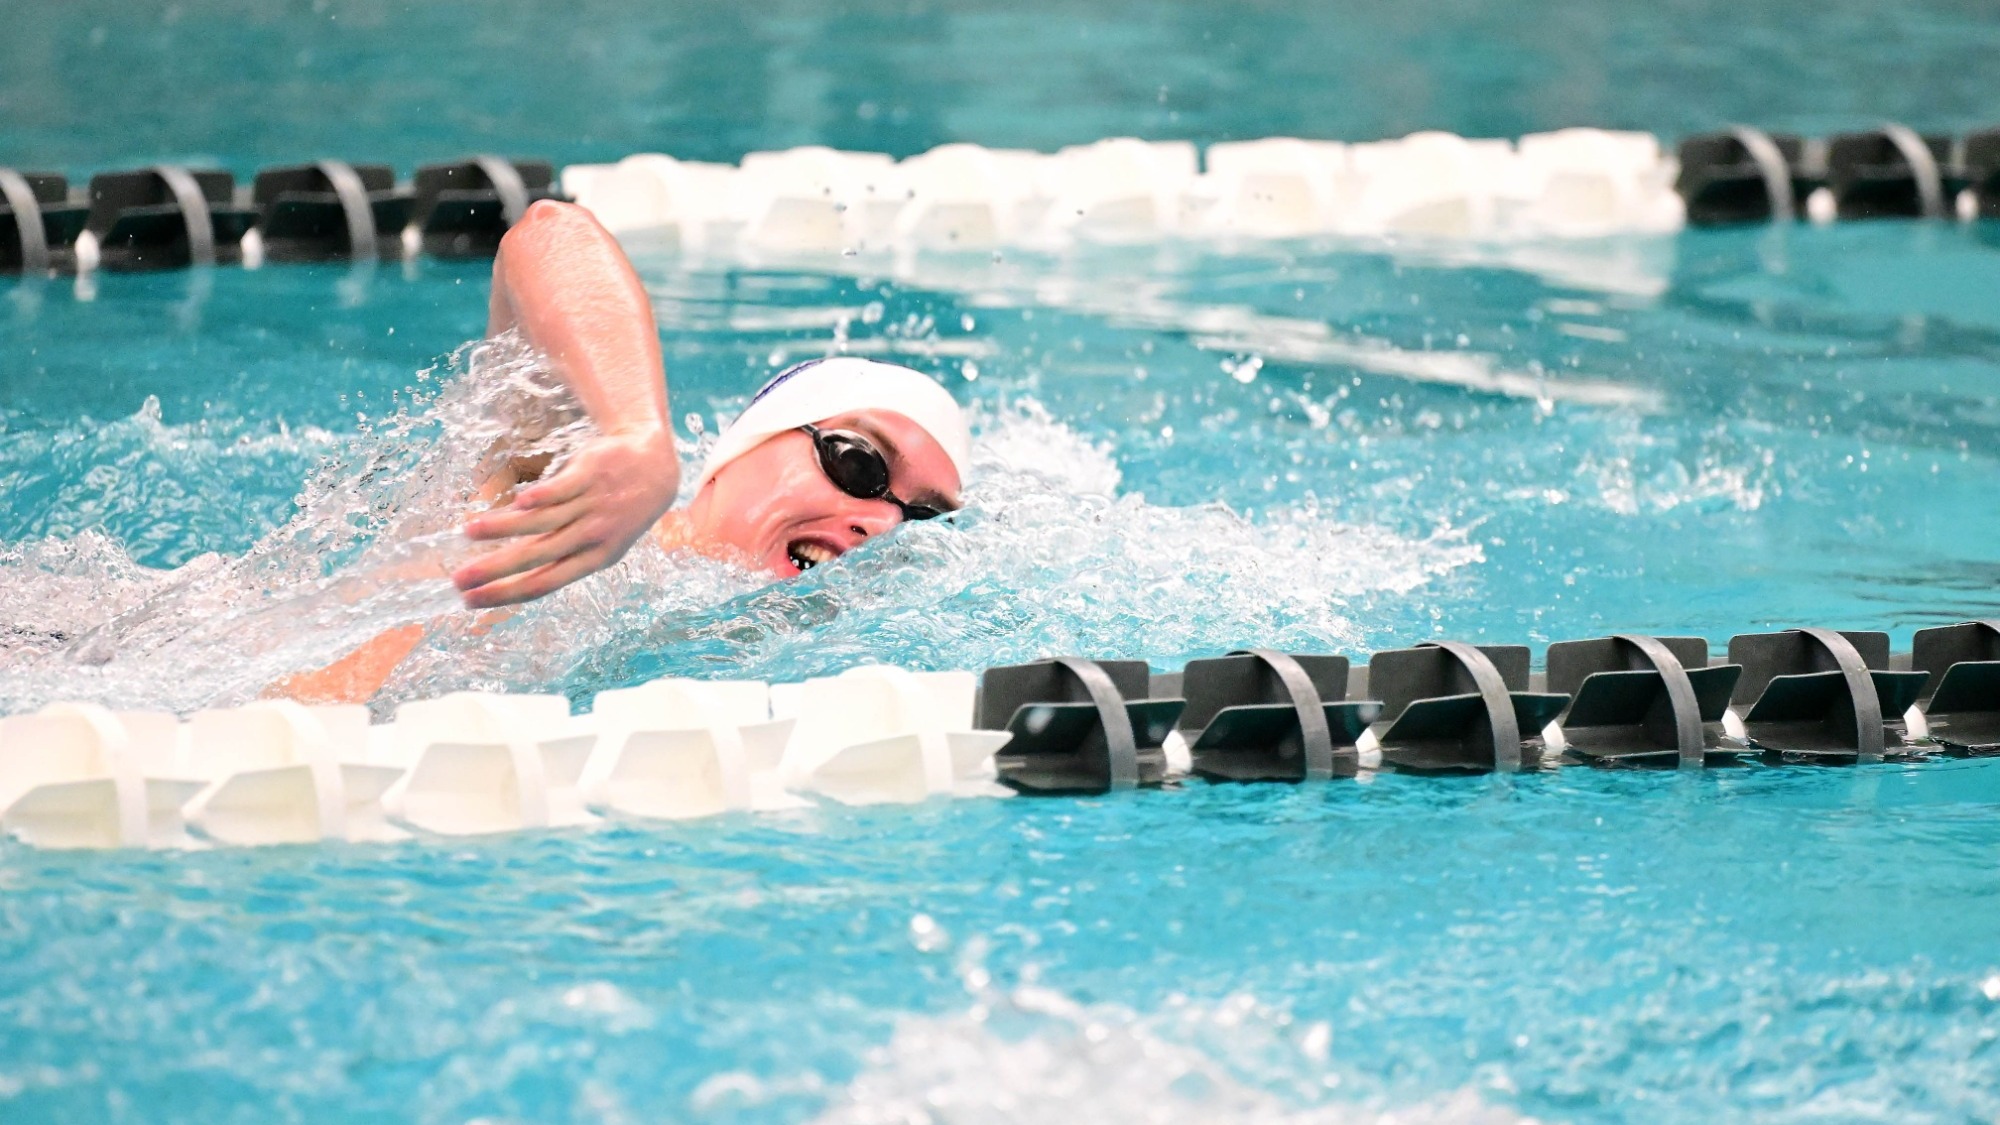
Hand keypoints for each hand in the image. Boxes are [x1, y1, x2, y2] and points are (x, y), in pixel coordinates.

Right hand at [452, 428, 678, 607]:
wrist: (652, 469)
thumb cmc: (616, 513)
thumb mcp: (598, 542)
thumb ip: (560, 555)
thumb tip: (514, 573)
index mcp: (592, 560)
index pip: (542, 584)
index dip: (506, 594)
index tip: (472, 601)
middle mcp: (590, 537)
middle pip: (536, 557)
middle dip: (495, 570)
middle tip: (460, 578)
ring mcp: (590, 506)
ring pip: (541, 522)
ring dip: (503, 528)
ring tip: (468, 532)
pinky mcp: (588, 476)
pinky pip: (561, 490)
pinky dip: (539, 497)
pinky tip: (516, 502)